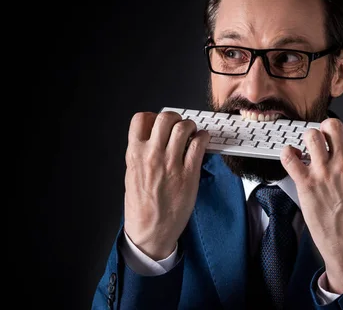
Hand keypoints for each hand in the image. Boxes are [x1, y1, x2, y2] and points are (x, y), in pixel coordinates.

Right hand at [123, 111, 209, 259]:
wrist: (151, 231)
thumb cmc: (141, 206)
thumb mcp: (132, 175)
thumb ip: (141, 154)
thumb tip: (153, 139)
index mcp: (134, 154)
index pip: (140, 119)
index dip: (153, 117)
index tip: (159, 123)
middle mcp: (152, 155)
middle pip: (165, 117)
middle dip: (175, 118)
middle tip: (179, 126)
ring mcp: (171, 163)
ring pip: (184, 126)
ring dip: (191, 126)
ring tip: (192, 134)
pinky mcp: (189, 173)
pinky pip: (199, 144)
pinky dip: (203, 137)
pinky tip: (202, 142)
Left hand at [280, 118, 342, 293]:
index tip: (341, 136)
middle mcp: (342, 164)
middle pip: (332, 125)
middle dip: (326, 128)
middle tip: (323, 138)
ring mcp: (323, 173)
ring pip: (311, 135)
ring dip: (308, 138)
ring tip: (307, 148)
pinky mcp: (305, 184)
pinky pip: (289, 157)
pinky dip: (287, 153)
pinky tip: (292, 157)